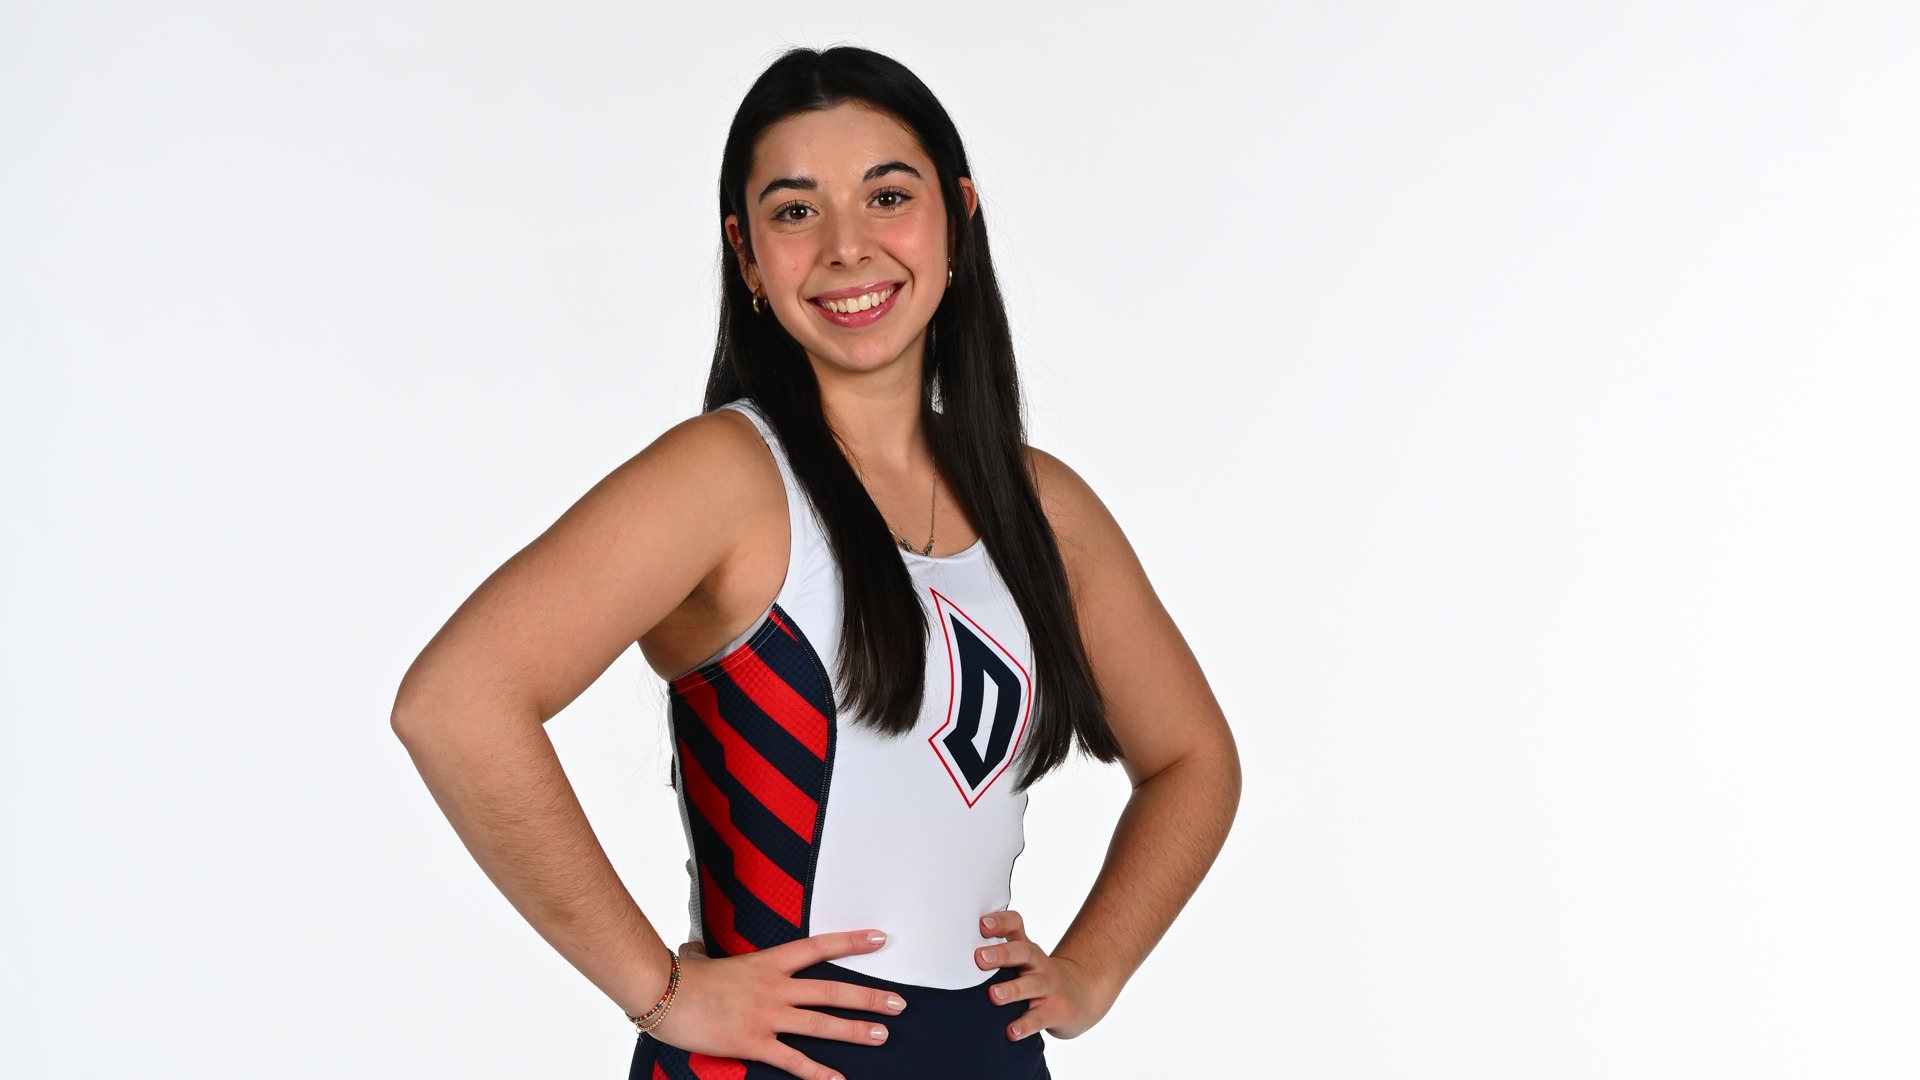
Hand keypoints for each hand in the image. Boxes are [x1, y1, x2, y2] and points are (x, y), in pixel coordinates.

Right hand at [648, 929, 907, 1079]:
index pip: (819, 948)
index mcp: (767, 963)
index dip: (852, 942)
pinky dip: (818, 1072)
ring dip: (855, 1030)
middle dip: (869, 996)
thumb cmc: (680, 976)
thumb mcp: (704, 958)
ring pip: (822, 1023)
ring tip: (882, 1035)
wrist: (662, 991)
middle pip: (832, 990)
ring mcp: (767, 1015)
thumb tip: (695, 951)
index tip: (879, 939)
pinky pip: (794, 1060)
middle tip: (898, 1002)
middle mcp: (775, 987)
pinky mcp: (754, 1042)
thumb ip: (710, 955)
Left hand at [974, 910, 1108, 1040]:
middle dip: (1001, 954)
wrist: (1081, 996)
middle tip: (979, 958)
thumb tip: (950, 955)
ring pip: (1032, 985)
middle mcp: (1037, 963)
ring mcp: (1049, 986)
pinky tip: (1011, 1032)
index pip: (1015, 925)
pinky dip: (1025, 1025)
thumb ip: (995, 955)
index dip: (1000, 922)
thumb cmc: (1038, 977)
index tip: (982, 924)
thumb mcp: (1022, 961)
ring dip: (1012, 990)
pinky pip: (1039, 1018)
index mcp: (1025, 948)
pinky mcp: (1056, 1010)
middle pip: (1023, 952)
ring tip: (994, 995)